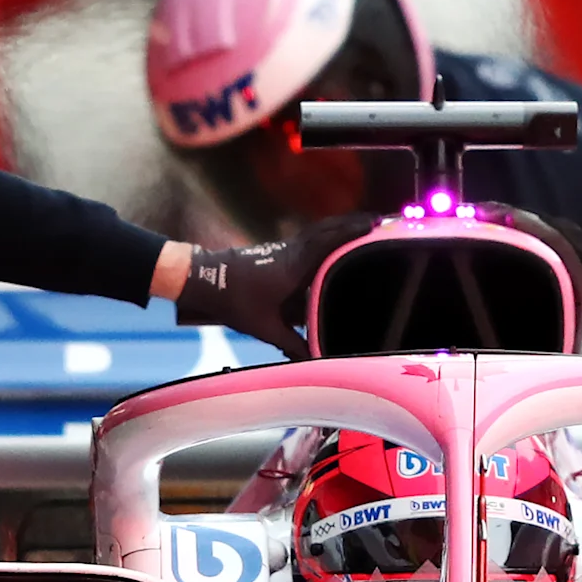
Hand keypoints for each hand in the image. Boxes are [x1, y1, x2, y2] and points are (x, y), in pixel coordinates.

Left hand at [173, 216, 367, 359]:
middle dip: (352, 224)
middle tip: (378, 221)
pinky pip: (307, 240)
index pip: (329, 242)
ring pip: (317, 233)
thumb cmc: (234, 300)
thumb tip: (315, 361)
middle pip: (327, 230)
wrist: (203, 279)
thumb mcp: (264, 327)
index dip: (352, 232)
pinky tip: (330, 247)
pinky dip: (324, 238)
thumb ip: (292, 344)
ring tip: (360, 229)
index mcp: (294, 266)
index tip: (375, 224)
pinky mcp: (276, 251)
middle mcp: (292, 251)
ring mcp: (283, 249)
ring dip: (338, 229)